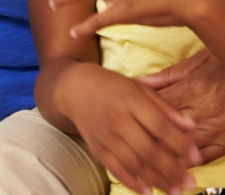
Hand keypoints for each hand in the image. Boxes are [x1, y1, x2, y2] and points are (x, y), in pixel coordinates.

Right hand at [62, 62, 199, 194]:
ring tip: (175, 190)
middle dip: (171, 169)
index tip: (196, 156)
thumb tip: (190, 126)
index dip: (179, 143)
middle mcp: (116, 118)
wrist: (73, 88)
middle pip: (147, 149)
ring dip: (157, 180)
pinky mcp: (97, 148)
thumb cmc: (110, 85)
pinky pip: (116, 169)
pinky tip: (147, 191)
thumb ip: (164, 106)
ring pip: (133, 163)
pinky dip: (132, 183)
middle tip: (189, 181)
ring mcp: (105, 136)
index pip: (158, 125)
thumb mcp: (137, 86)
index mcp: (128, 99)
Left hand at [140, 49, 224, 163]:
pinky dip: (191, 162)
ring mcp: (217, 128)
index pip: (159, 105)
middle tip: (129, 145)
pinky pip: (207, 155)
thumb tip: (142, 82)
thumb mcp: (196, 62)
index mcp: (193, 89)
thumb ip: (169, 75)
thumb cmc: (223, 65)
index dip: (141, 112)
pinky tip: (177, 166)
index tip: (126, 119)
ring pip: (185, 147)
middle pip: (169, 128)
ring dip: (167, 155)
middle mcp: (203, 111)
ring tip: (147, 162)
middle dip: (148, 137)